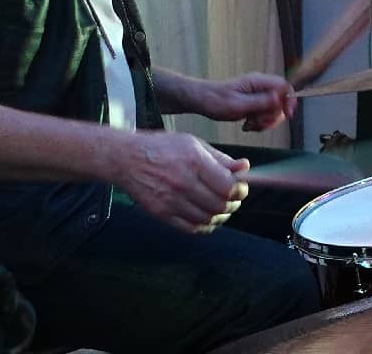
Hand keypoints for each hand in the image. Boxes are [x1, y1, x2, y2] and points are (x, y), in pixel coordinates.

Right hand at [116, 131, 249, 233]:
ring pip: (208, 218)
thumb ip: (220, 159)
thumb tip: (244, 167)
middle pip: (220, 205)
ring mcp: (171, 200)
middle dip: (233, 204)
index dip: (240, 190)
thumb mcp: (193, 144)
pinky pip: (191, 228)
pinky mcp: (162, 213)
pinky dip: (204, 225)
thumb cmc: (161, 148)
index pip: (228, 186)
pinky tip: (206, 216)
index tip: (241, 188)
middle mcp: (183, 183)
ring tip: (221, 207)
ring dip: (220, 216)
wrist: (127, 159)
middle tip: (234, 199)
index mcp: (194, 161)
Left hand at [201, 73, 296, 131]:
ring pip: (274, 110)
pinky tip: (246, 125)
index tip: (286, 115)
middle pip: (281, 101)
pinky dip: (258, 123)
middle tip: (257, 122)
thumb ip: (260, 102)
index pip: (284, 86)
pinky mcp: (254, 103)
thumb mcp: (237, 105)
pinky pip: (265, 115)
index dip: (289, 100)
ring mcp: (257, 95)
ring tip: (248, 124)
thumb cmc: (214, 100)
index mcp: (258, 82)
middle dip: (273, 116)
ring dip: (264, 122)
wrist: (201, 101)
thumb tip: (279, 98)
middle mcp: (260, 86)